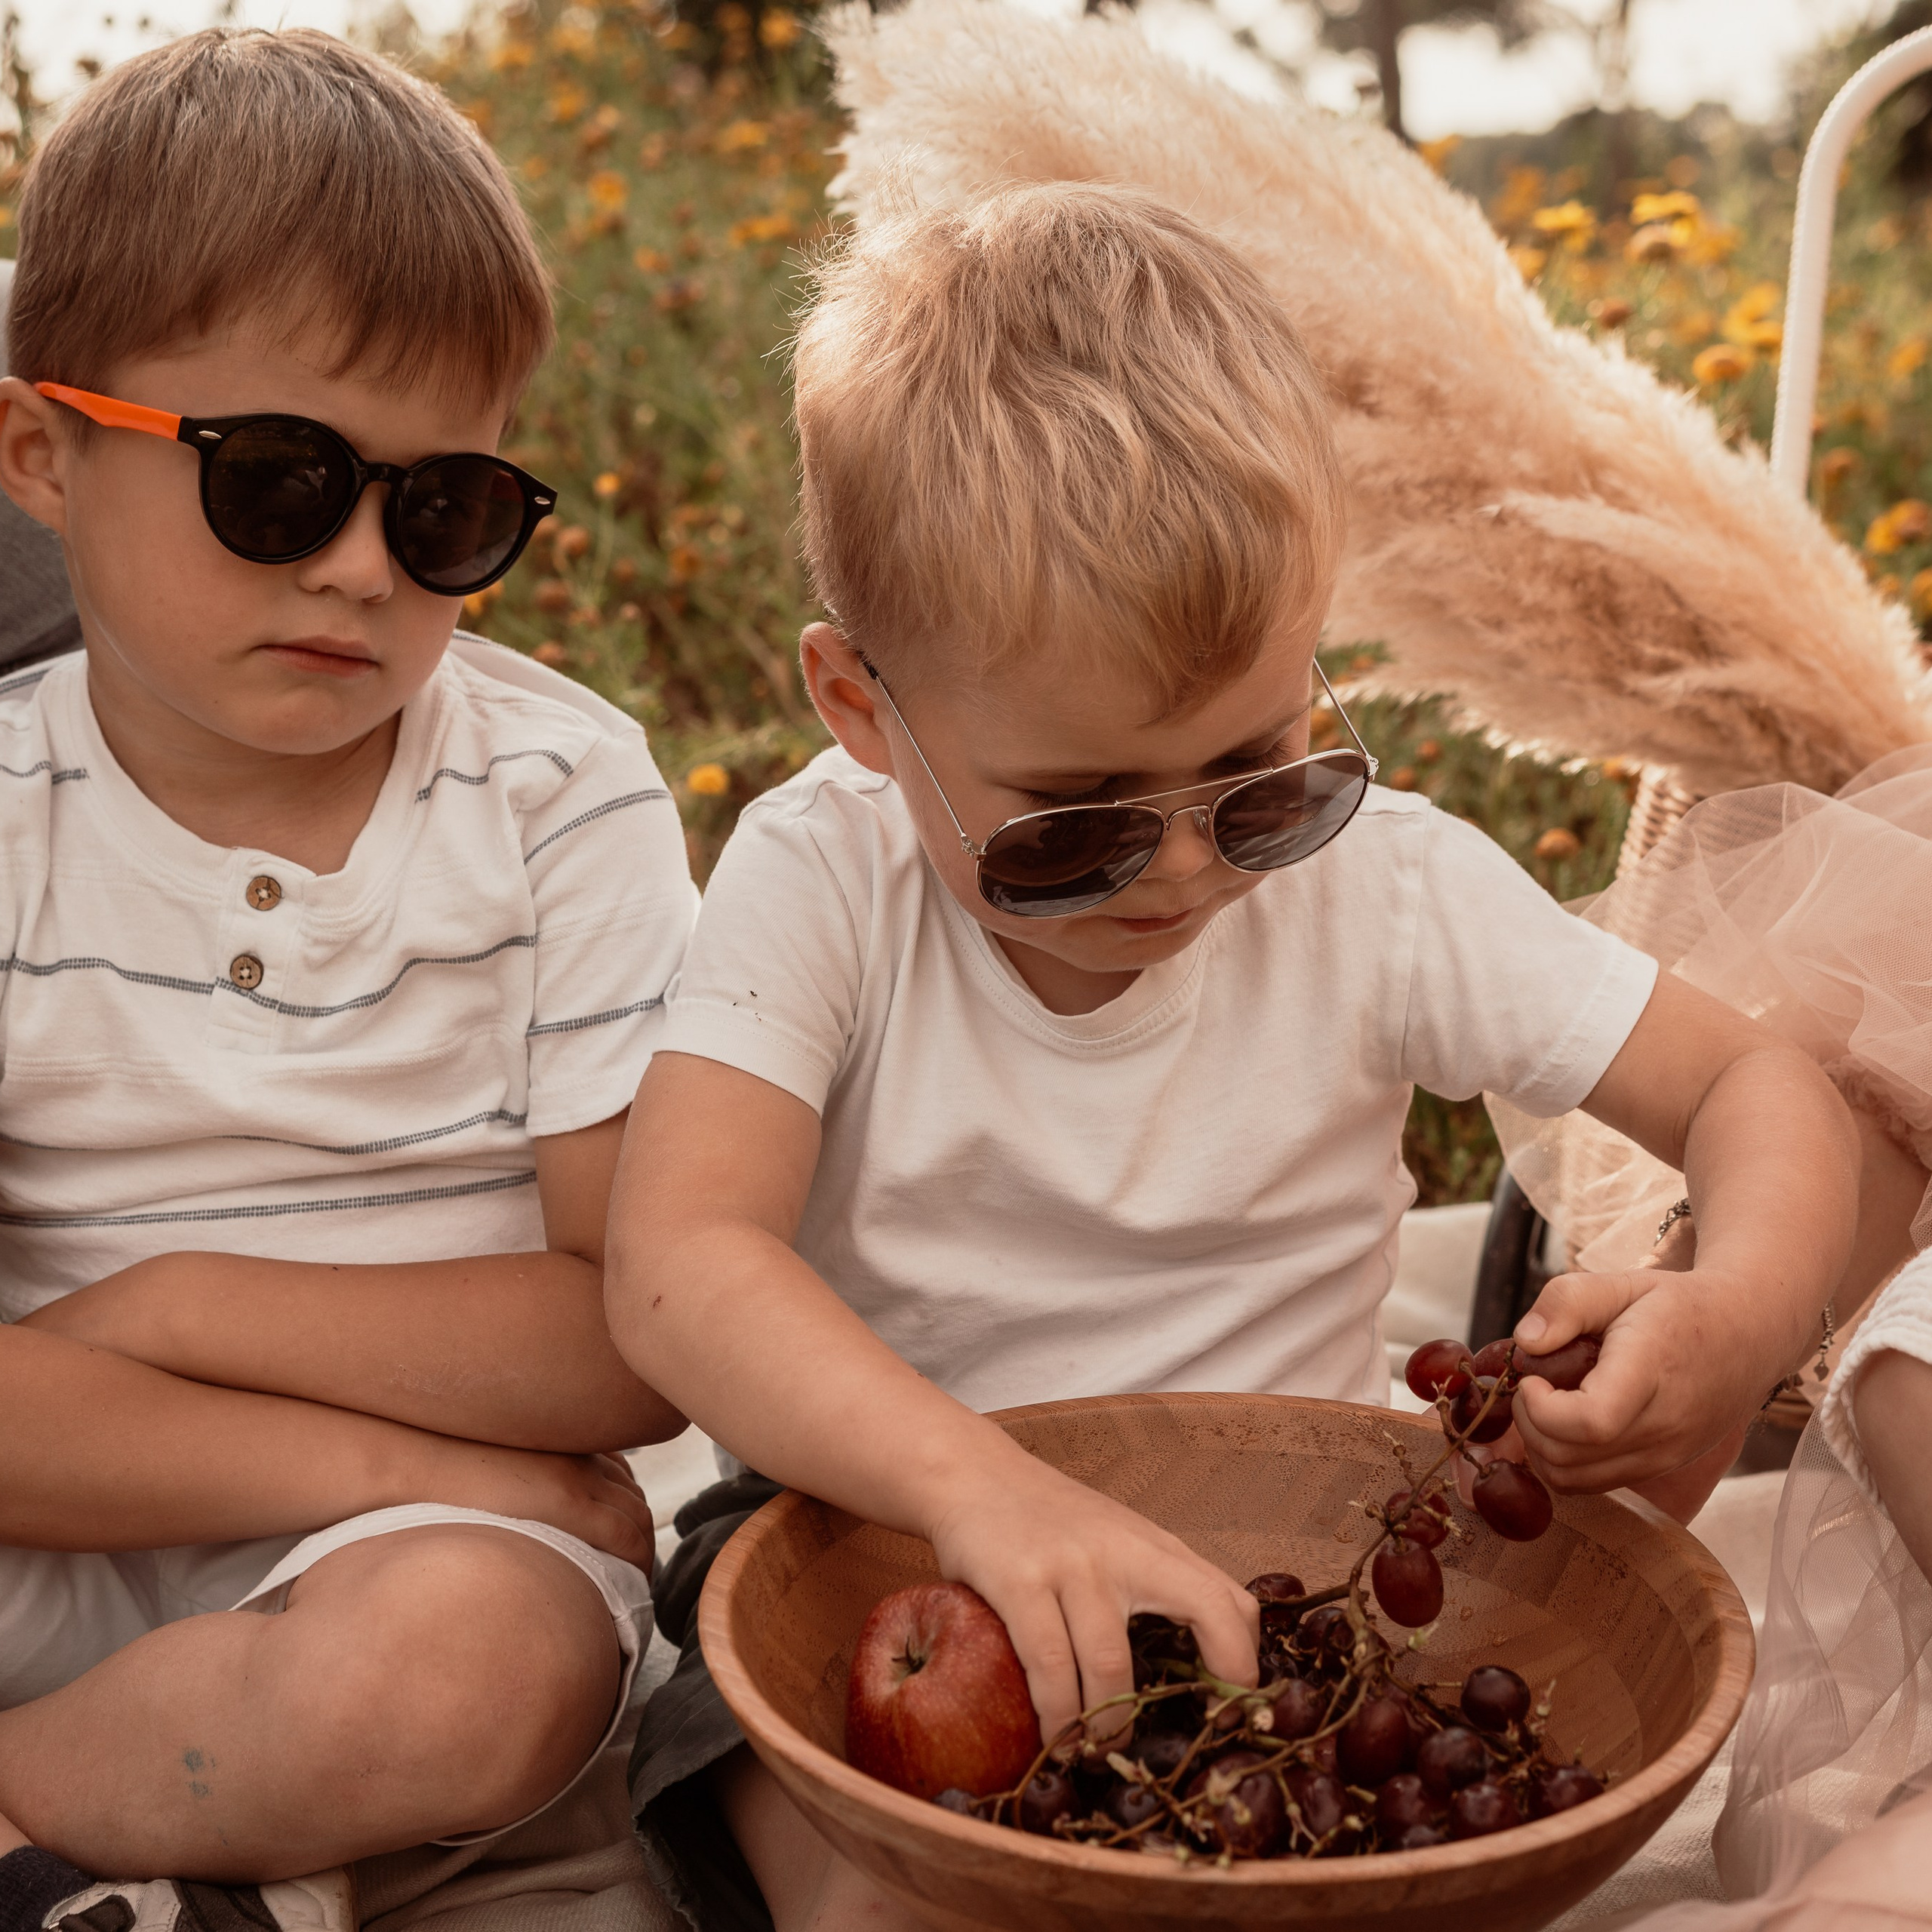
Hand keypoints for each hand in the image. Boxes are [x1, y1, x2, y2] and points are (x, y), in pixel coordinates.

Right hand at [401, 1439, 656, 1573]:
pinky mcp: (568, 1501)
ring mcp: (577, 1475)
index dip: (625, 1514)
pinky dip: (639, 1560)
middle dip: (641, 1536)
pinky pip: (626, 1536)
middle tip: (630, 1576)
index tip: (618, 1546)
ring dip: (643, 1552)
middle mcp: (578, 1454)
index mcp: (561, 1446)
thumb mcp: (488, 1473)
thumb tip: (505, 1524)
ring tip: (630, 1589)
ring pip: (639, 1516)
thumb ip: (512, 1491)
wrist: (411, 1461)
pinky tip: (629, 1587)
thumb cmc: (434, 1479)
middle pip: (634, 1498)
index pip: (619, 1479)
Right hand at [925, 1454, 1258, 1744]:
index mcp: (1156, 1547)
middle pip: (1206, 1613)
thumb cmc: (1048, 1520)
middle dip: (1200, 1693)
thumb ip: (1153, 1586)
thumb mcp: (1115, 1540)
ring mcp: (1074, 1564)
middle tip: (1169, 1745)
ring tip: (1091, 1750)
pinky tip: (1053, 1736)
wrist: (973, 1473)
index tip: (1228, 1712)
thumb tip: (1194, 1666)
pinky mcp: (1020, 1580)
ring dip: (1106, 1725)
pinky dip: (1056, 1714)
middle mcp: (1126, 1550)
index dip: (1244, 1662)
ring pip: (1111, 1664)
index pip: (1231, 1600)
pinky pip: (1048, 1666)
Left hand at [1508, 1264, 1776, 1493]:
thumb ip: (1568, 1302)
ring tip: (1546, 1404)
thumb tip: (1525, 1341)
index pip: (1591, 1421)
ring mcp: (1667, 1454)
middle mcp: (1663, 1425)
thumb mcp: (1621, 1283)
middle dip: (1529, 1425)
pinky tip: (1567, 1423)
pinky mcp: (1664, 1466)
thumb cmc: (1678, 1305)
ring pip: (1577, 1482)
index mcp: (1651, 1372)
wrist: (1748, 1333)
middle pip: (1571, 1458)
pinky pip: (1597, 1483)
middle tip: (1531, 1386)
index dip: (1542, 1409)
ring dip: (1542, 1447)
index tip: (1532, 1379)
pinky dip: (1566, 1461)